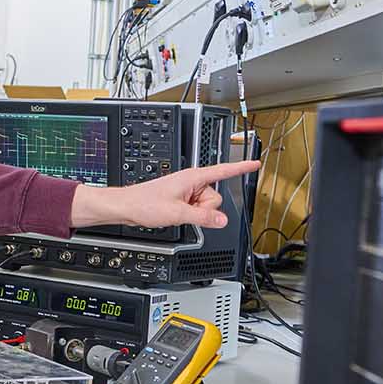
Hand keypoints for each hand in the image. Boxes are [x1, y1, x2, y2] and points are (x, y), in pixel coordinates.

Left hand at [70, 159, 260, 230]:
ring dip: (196, 212)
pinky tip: (176, 214)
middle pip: (216, 197)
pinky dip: (191, 214)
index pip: (223, 171)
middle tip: (185, 210)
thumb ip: (203, 216)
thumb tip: (222, 220)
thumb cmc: (145, 203)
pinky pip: (197, 209)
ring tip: (176, 211)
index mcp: (193, 177)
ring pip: (207, 205)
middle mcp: (192, 181)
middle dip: (206, 208)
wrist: (127, 207)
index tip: (255, 163)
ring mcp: (187, 191)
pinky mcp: (182, 199)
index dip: (241, 167)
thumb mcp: (177, 213)